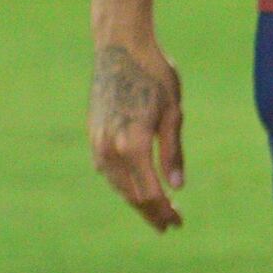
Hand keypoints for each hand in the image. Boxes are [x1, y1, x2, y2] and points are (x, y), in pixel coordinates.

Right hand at [89, 33, 185, 230]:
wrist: (120, 47)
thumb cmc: (155, 74)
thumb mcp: (173, 113)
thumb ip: (173, 152)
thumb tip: (176, 187)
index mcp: (134, 145)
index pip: (150, 193)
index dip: (165, 211)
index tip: (178, 224)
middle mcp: (111, 149)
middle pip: (132, 195)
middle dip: (151, 212)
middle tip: (169, 225)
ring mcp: (98, 142)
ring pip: (118, 185)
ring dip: (136, 200)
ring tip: (154, 211)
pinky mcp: (93, 134)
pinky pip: (108, 170)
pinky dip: (122, 183)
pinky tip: (133, 187)